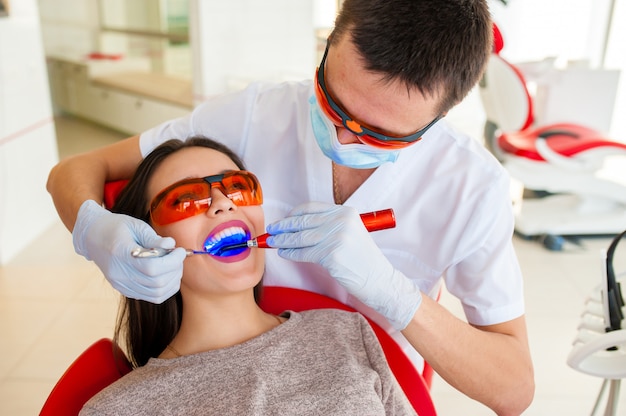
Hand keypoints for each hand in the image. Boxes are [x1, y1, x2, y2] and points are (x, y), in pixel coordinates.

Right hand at [73, 200, 185, 302]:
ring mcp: (121, 285)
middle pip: (157, 282)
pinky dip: (166, 288)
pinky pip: (151, 297)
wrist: (93, 237)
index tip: (179, 250)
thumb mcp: (135, 225)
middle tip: (178, 255)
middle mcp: (119, 274)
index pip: (152, 268)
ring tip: (174, 264)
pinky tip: (167, 273)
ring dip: (173, 280)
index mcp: (120, 254)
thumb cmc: (116, 227)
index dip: (172, 261)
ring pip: (157, 294)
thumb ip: (153, 238)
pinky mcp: (125, 290)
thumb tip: (171, 245)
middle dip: (175, 269)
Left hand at [266, 202, 421, 328]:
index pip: (312, 208)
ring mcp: (337, 238)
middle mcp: (341, 221)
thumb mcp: (351, 233)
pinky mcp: (332, 255)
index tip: (284, 220)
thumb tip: (299, 225)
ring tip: (273, 242)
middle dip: (284, 226)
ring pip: (301, 237)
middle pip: (304, 221)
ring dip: (283, 240)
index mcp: (346, 212)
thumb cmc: (364, 260)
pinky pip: (304, 253)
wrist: (380, 280)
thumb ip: (330, 225)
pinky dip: (291, 253)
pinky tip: (285, 253)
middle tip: (272, 230)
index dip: (294, 214)